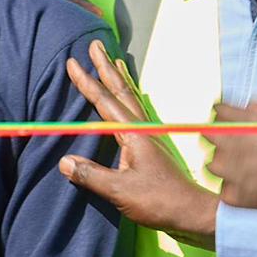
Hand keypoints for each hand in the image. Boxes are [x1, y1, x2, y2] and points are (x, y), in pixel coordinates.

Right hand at [57, 41, 218, 244]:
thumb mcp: (120, 190)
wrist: (191, 212)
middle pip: (121, 91)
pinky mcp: (152, 147)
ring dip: (119, 79)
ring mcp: (149, 137)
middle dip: (105, 68)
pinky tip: (126, 100)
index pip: (105, 102)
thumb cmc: (159, 201)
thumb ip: (91, 175)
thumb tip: (64, 162)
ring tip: (113, 61)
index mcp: (133, 135)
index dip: (87, 82)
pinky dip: (128, 97)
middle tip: (94, 45)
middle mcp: (142, 130)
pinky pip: (136, 112)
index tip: (73, 63)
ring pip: (131, 99)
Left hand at [203, 101, 256, 220]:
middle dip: (223, 136)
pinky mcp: (239, 199)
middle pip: (209, 137)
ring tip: (249, 166)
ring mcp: (234, 175)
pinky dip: (236, 188)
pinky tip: (255, 186)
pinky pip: (225, 190)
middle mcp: (235, 147)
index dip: (226, 114)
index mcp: (248, 123)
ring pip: (214, 165)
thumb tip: (251, 108)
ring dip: (226, 163)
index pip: (218, 112)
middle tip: (245, 143)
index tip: (233, 119)